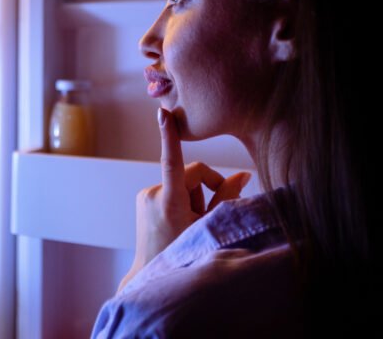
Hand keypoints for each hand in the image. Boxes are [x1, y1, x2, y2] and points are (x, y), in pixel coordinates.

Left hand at [128, 108, 251, 275]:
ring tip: (189, 222)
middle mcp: (154, 193)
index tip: (163, 113)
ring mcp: (146, 195)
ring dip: (192, 196)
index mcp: (170, 201)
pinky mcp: (143, 197)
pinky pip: (170, 187)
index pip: (172, 161)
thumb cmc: (185, 252)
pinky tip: (177, 220)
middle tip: (208, 215)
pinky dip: (180, 199)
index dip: (169, 136)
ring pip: (181, 181)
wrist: (152, 271)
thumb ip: (226, 199)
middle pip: (192, 172)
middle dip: (206, 188)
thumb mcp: (210, 226)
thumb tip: (243, 174)